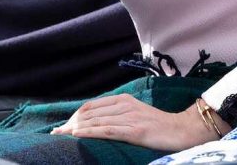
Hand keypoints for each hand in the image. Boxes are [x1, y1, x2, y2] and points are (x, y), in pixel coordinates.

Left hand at [50, 93, 216, 150]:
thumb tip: (95, 121)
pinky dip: (89, 133)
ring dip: (74, 129)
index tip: (62, 127)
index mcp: (124, 99)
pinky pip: (106, 131)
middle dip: (69, 123)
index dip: (74, 116)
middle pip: (89, 112)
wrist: (182, 130)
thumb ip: (117, 114)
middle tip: (55, 134)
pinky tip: (76, 136)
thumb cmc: (159, 125)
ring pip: (95, 121)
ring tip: (59, 137)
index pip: (91, 105)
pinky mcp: (135, 131)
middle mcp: (125, 105)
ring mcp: (130, 117)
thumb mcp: (136, 114)